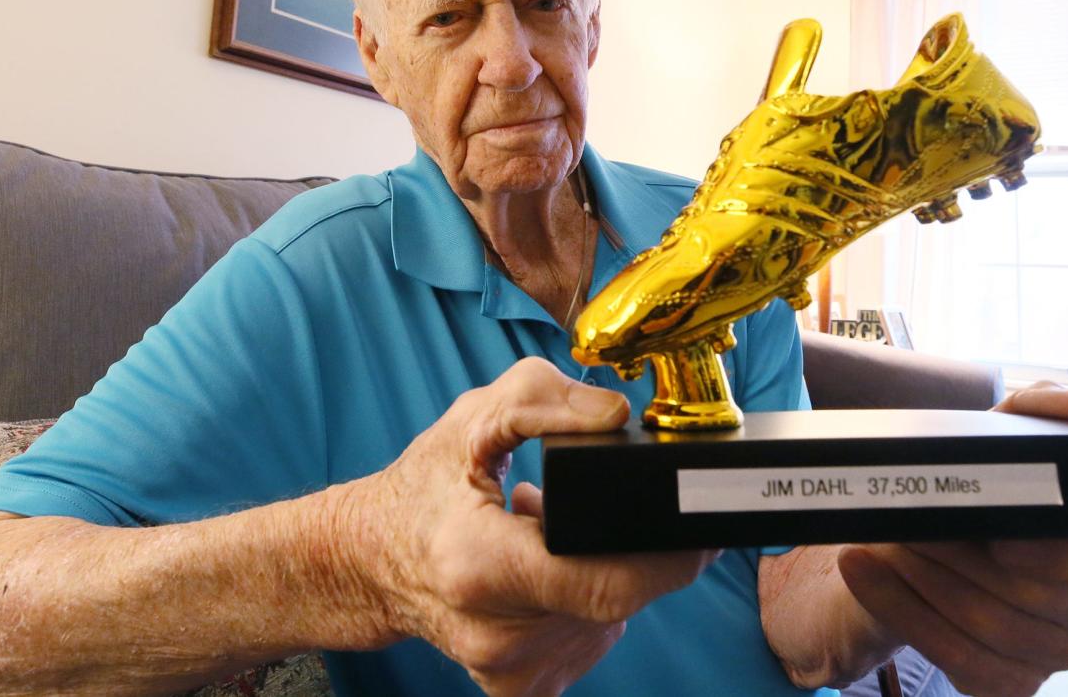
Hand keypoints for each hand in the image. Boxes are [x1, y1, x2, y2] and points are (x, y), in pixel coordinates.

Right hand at [326, 357, 715, 696]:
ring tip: (556, 534)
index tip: (700, 523)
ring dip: (606, 572)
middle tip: (621, 507)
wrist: (367, 561)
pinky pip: (589, 640)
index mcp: (480, 567)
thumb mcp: (471, 419)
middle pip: (616, 598)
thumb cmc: (420, 489)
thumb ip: (543, 399)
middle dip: (635, 549)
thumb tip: (616, 415)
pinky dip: (585, 602)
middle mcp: (497, 634)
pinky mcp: (522, 687)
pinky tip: (550, 571)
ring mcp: (510, 670)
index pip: (605, 580)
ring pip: (609, 620)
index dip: (667, 555)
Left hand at [836, 384, 1067, 696]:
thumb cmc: (977, 478)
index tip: (1009, 538)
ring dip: (927, 577)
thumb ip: (1048, 409)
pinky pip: (961, 661)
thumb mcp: (1004, 432)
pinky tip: (862, 566)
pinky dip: (899, 607)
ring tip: (886, 537)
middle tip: (912, 523)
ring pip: (996, 627)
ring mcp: (1053, 649)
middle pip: (1043, 598)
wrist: (914, 527)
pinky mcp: (1006, 679)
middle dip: (965, 556)